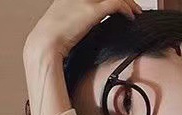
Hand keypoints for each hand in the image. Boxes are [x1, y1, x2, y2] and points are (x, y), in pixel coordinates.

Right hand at [26, 0, 142, 59]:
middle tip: (131, 5)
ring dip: (128, 2)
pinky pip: (116, 4)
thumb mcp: (60, 24)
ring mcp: (85, 0)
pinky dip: (126, 9)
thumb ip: (72, 20)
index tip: (118, 4)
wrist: (45, 43)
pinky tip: (131, 16)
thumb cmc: (50, 40)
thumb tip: (79, 28)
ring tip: (136, 11)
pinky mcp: (92, 11)